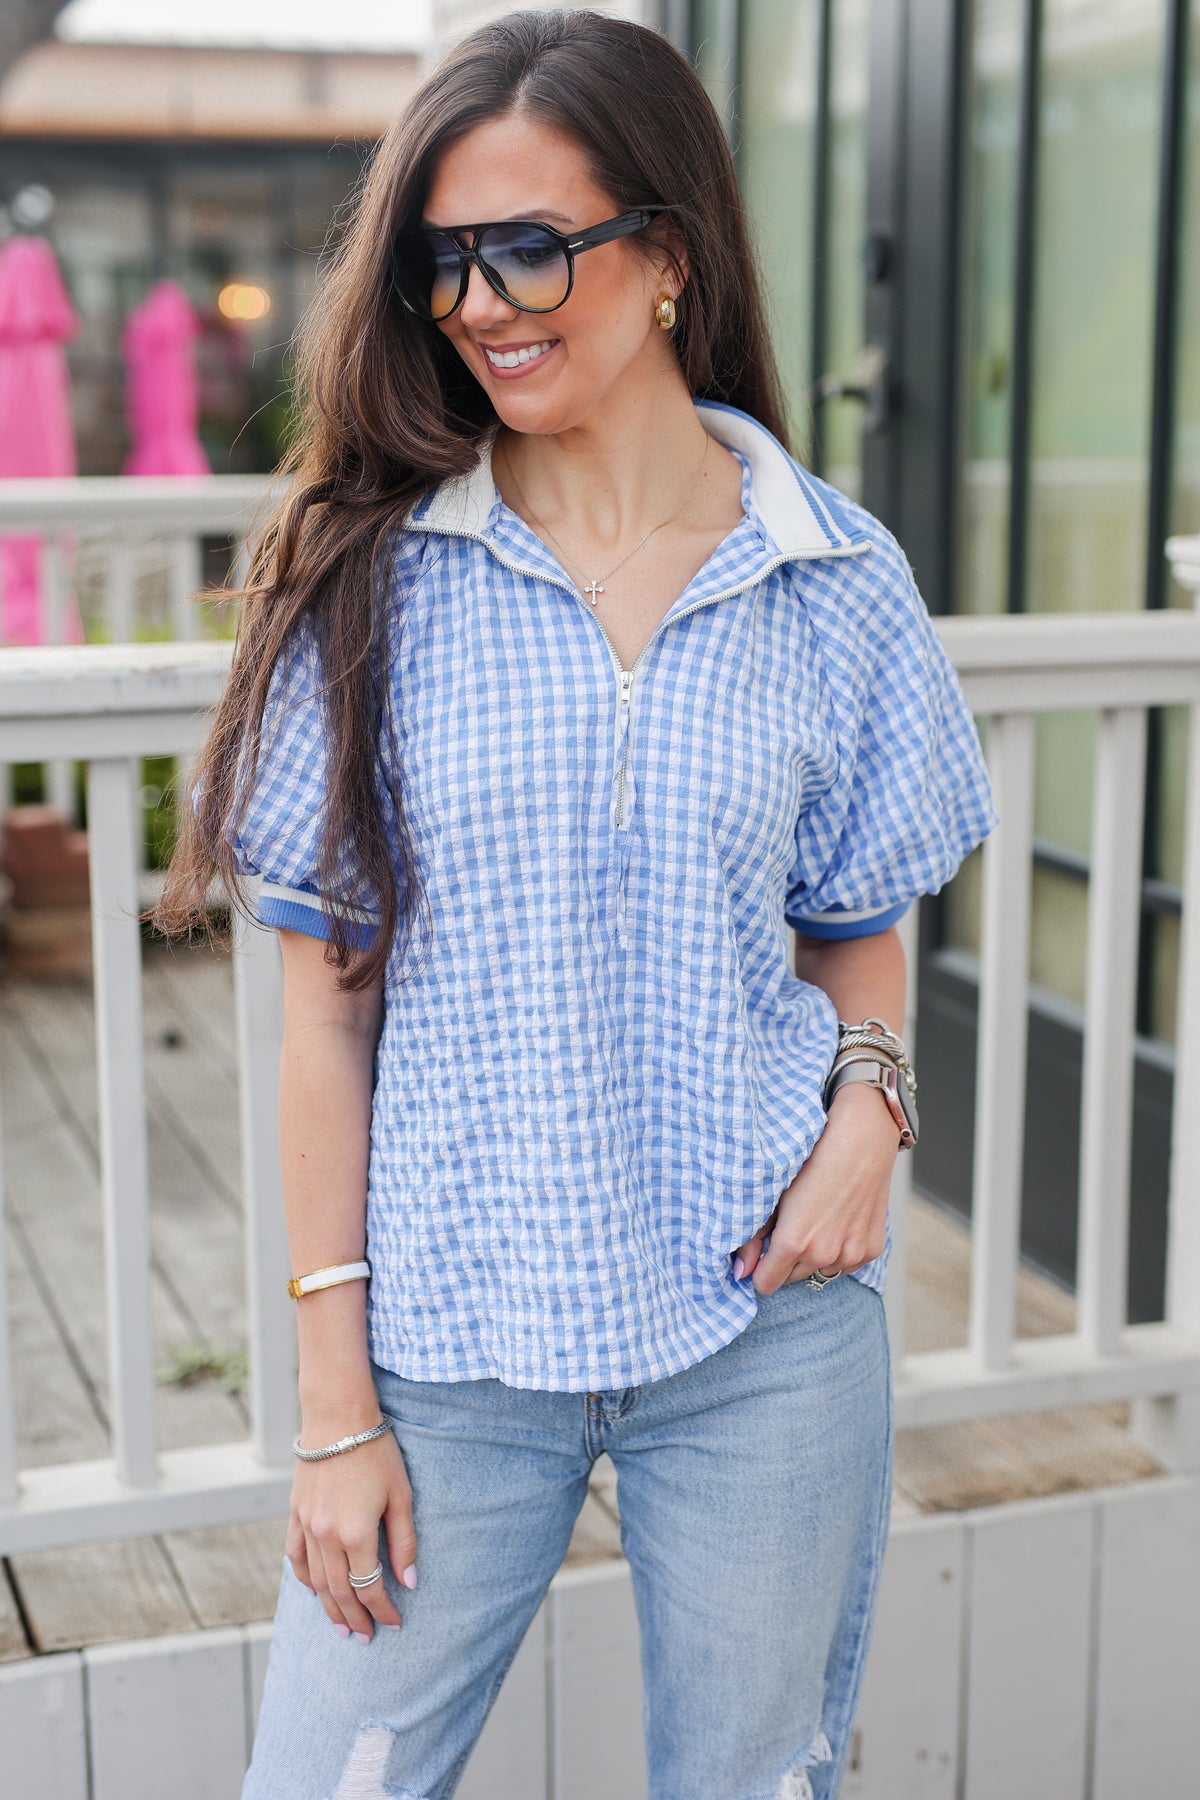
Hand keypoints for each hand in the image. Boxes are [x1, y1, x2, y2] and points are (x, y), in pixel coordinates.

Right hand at [286, 1422, 416, 1641]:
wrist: (337, 1417)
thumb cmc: (376, 1451)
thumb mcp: (401, 1495)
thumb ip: (404, 1542)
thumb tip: (409, 1582)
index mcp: (356, 1533)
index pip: (370, 1588)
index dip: (383, 1610)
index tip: (395, 1624)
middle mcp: (327, 1536)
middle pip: (340, 1592)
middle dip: (356, 1619)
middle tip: (367, 1639)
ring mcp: (307, 1526)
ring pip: (316, 1581)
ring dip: (329, 1608)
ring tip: (342, 1628)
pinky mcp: (295, 1513)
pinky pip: (296, 1556)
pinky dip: (304, 1579)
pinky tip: (314, 1592)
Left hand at [732, 1084, 899, 1293]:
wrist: (861, 1139)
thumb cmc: (811, 1159)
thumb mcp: (773, 1193)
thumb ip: (752, 1237)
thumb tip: (739, 1273)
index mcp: (794, 1243)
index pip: (766, 1284)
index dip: (760, 1268)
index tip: (763, 1250)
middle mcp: (823, 1255)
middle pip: (792, 1279)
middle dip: (786, 1260)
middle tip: (792, 1224)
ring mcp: (850, 1255)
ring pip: (820, 1272)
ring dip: (814, 1257)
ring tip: (816, 1220)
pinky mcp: (871, 1250)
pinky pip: (846, 1265)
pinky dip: (839, 1251)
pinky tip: (838, 1221)